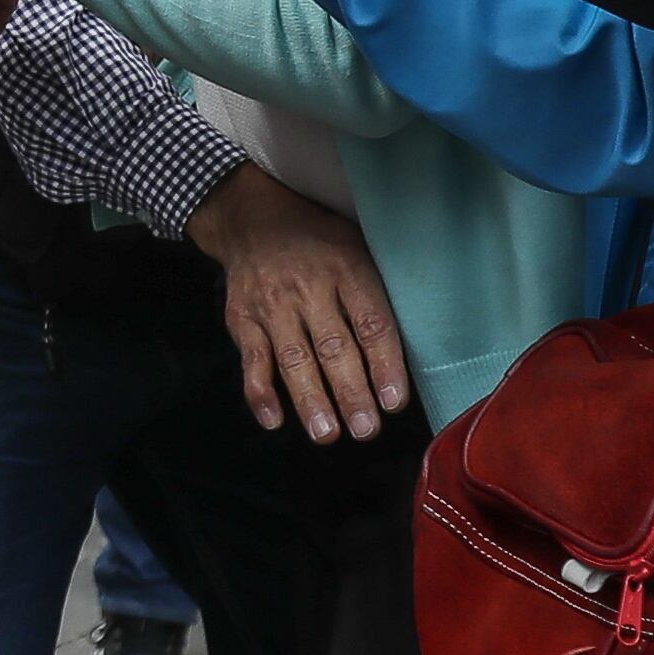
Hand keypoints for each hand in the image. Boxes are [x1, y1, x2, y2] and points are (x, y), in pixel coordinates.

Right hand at [185, 164, 411, 442]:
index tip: (394, 402)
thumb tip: (411, 351)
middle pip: (333, 347)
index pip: (371, 323)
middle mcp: (308, 288)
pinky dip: (260, 392)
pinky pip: (252, 360)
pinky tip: (273, 421)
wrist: (252, 220)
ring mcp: (272, 306)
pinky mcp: (242, 320)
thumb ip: (376, 294)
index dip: (384, 364)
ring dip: (310, 399)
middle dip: (351, 392)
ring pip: (293, 359)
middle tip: (366, 430)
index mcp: (347, 269)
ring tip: (327, 434)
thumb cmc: (320, 242)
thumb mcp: (357, 248)